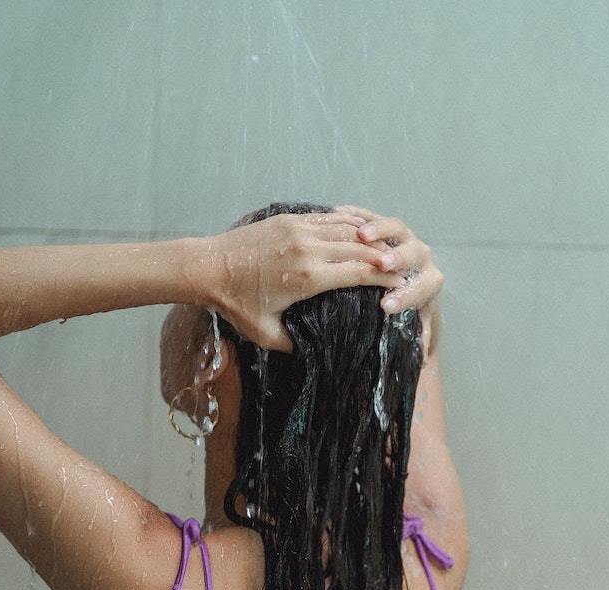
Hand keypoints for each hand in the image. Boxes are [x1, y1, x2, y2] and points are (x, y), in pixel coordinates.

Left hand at [194, 211, 400, 352]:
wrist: (207, 267)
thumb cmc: (234, 303)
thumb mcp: (265, 333)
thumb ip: (295, 343)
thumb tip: (316, 351)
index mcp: (307, 277)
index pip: (360, 272)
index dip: (384, 278)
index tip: (400, 284)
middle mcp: (308, 249)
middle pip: (361, 249)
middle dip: (384, 258)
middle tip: (401, 267)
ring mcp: (299, 230)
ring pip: (347, 230)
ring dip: (370, 239)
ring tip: (386, 249)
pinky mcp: (290, 219)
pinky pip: (328, 219)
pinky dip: (349, 225)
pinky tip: (361, 231)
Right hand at [333, 205, 443, 353]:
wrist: (406, 282)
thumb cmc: (405, 310)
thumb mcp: (415, 328)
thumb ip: (418, 340)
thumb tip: (421, 362)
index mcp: (430, 282)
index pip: (422, 287)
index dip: (406, 296)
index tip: (386, 307)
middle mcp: (421, 256)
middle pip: (413, 252)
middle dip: (398, 258)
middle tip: (382, 264)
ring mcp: (404, 237)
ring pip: (395, 228)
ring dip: (380, 229)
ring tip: (362, 235)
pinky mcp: (384, 226)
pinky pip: (371, 215)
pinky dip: (358, 214)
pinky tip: (340, 214)